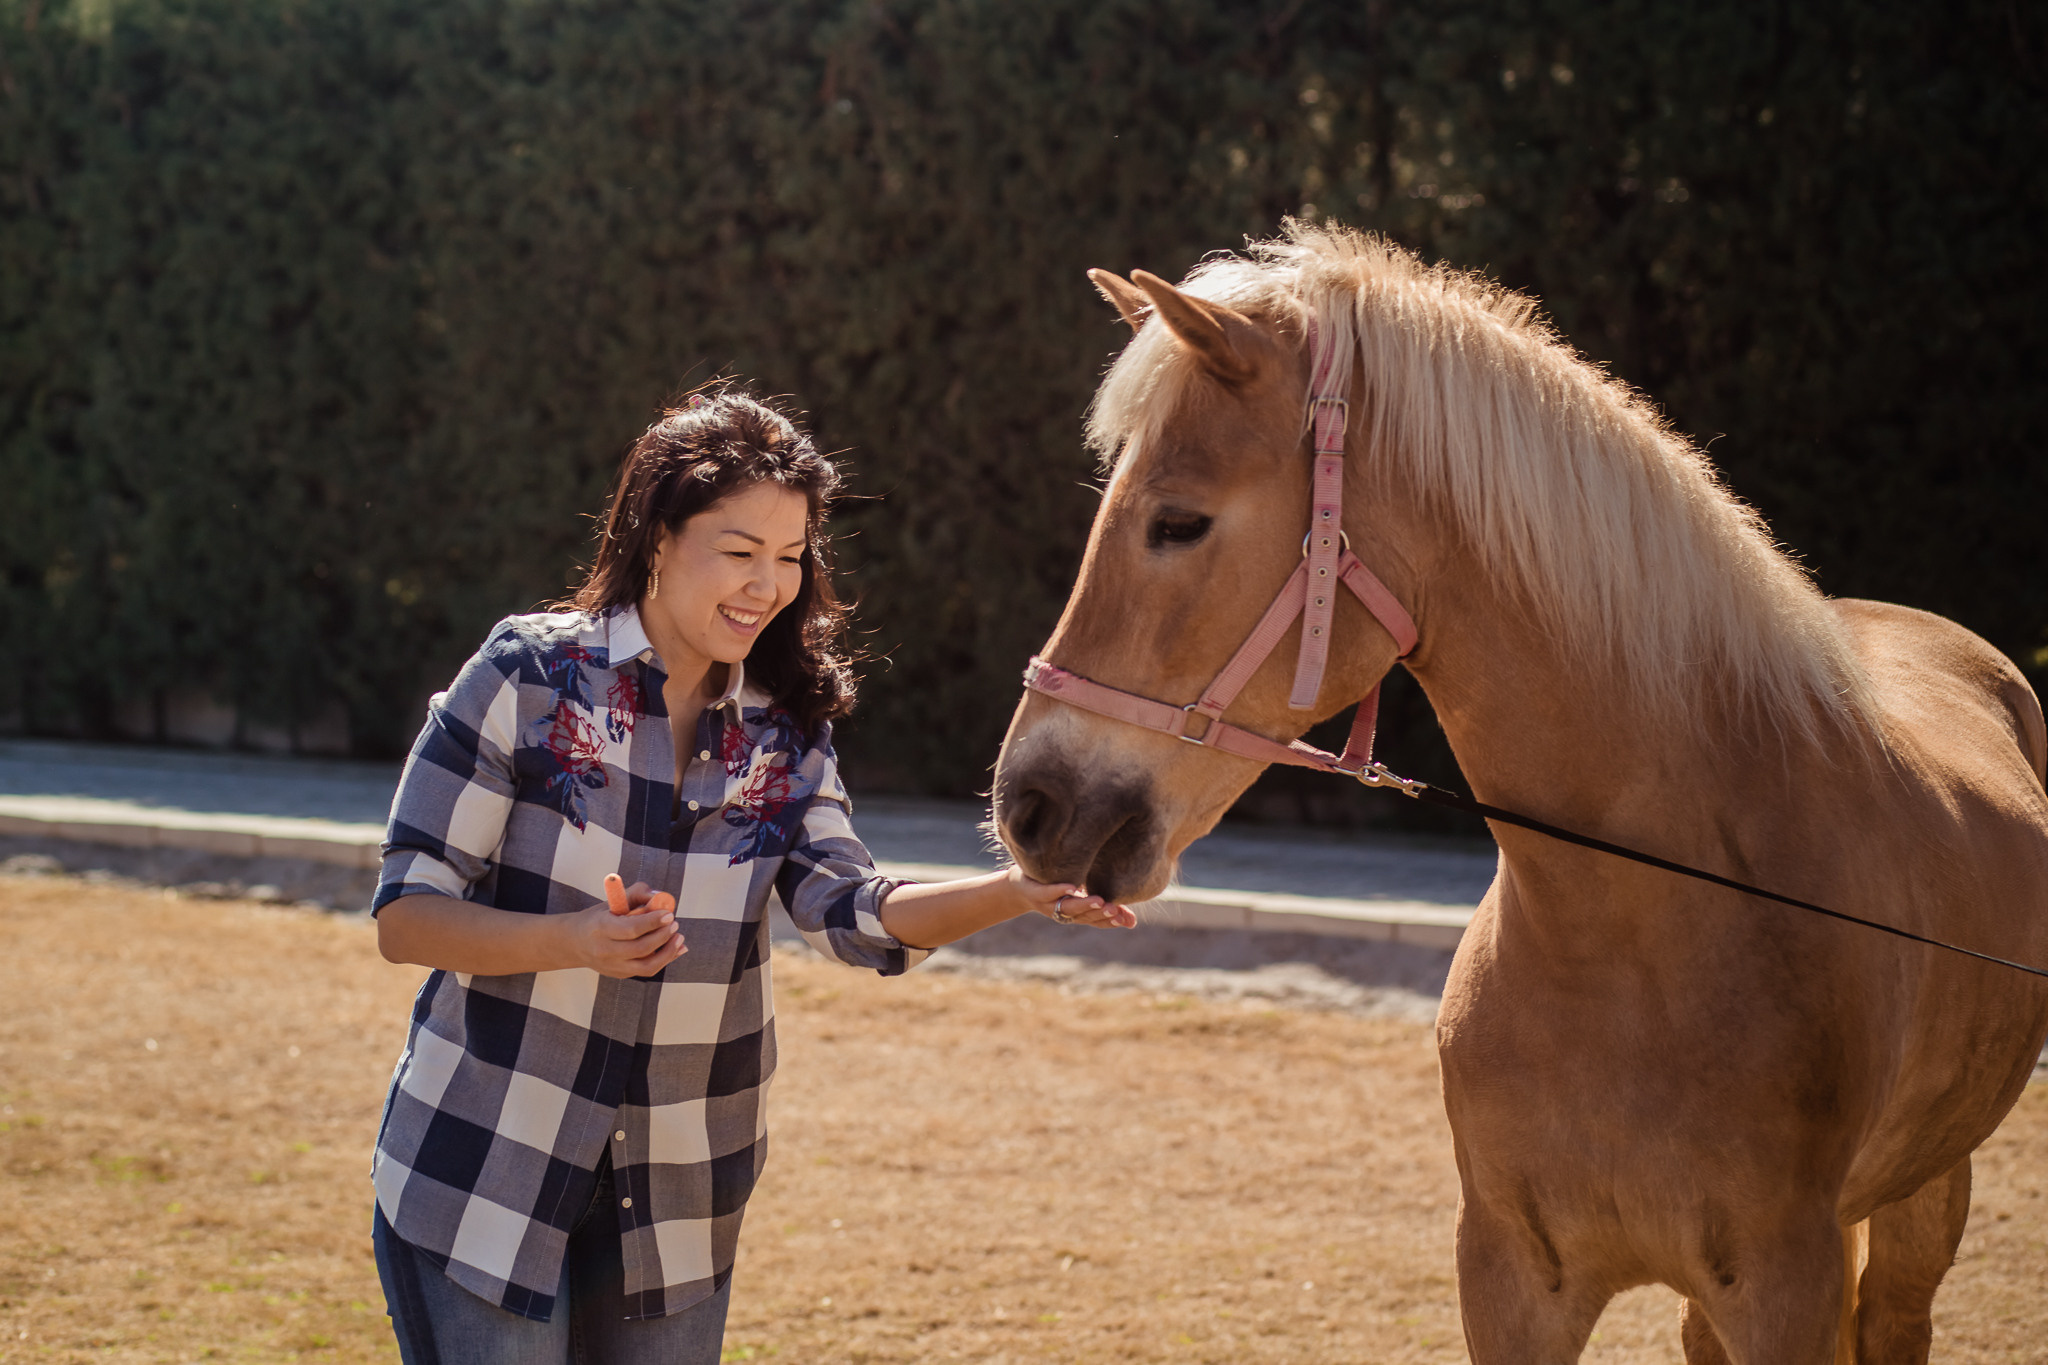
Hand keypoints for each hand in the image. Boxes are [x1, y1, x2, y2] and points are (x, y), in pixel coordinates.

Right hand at [565, 873, 685, 978]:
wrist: (575, 943)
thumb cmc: (599, 918)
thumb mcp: (612, 901)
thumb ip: (637, 894)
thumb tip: (661, 897)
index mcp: (601, 928)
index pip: (631, 929)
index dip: (653, 922)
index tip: (669, 914)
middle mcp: (605, 951)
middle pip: (641, 948)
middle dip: (663, 936)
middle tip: (675, 924)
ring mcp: (612, 966)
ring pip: (646, 966)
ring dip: (668, 952)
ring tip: (679, 938)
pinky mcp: (620, 974)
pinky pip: (646, 970)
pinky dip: (664, 960)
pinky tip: (676, 948)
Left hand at [1007, 867, 1136, 928]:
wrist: (1019, 889)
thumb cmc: (1057, 890)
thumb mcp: (1083, 899)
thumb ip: (1108, 909)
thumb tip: (1133, 922)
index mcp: (1076, 915)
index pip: (1096, 922)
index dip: (1110, 922)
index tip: (1126, 921)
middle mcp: (1064, 913)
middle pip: (1083, 916)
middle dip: (1099, 914)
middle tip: (1114, 909)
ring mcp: (1049, 903)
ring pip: (1068, 907)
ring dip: (1083, 905)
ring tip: (1098, 900)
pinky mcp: (1035, 892)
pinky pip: (1047, 893)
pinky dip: (1059, 890)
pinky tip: (1071, 887)